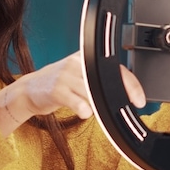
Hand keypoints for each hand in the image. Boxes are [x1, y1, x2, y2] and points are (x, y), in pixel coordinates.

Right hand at [0, 52, 145, 134]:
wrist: (30, 89)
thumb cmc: (59, 85)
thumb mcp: (80, 76)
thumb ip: (99, 80)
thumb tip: (126, 93)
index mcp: (86, 57)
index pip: (115, 68)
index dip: (131, 85)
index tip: (139, 100)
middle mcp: (77, 63)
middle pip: (107, 80)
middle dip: (119, 96)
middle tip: (123, 108)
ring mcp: (66, 75)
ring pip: (94, 93)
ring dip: (97, 106)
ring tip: (90, 108)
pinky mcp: (56, 89)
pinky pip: (78, 103)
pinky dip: (84, 110)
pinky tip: (82, 112)